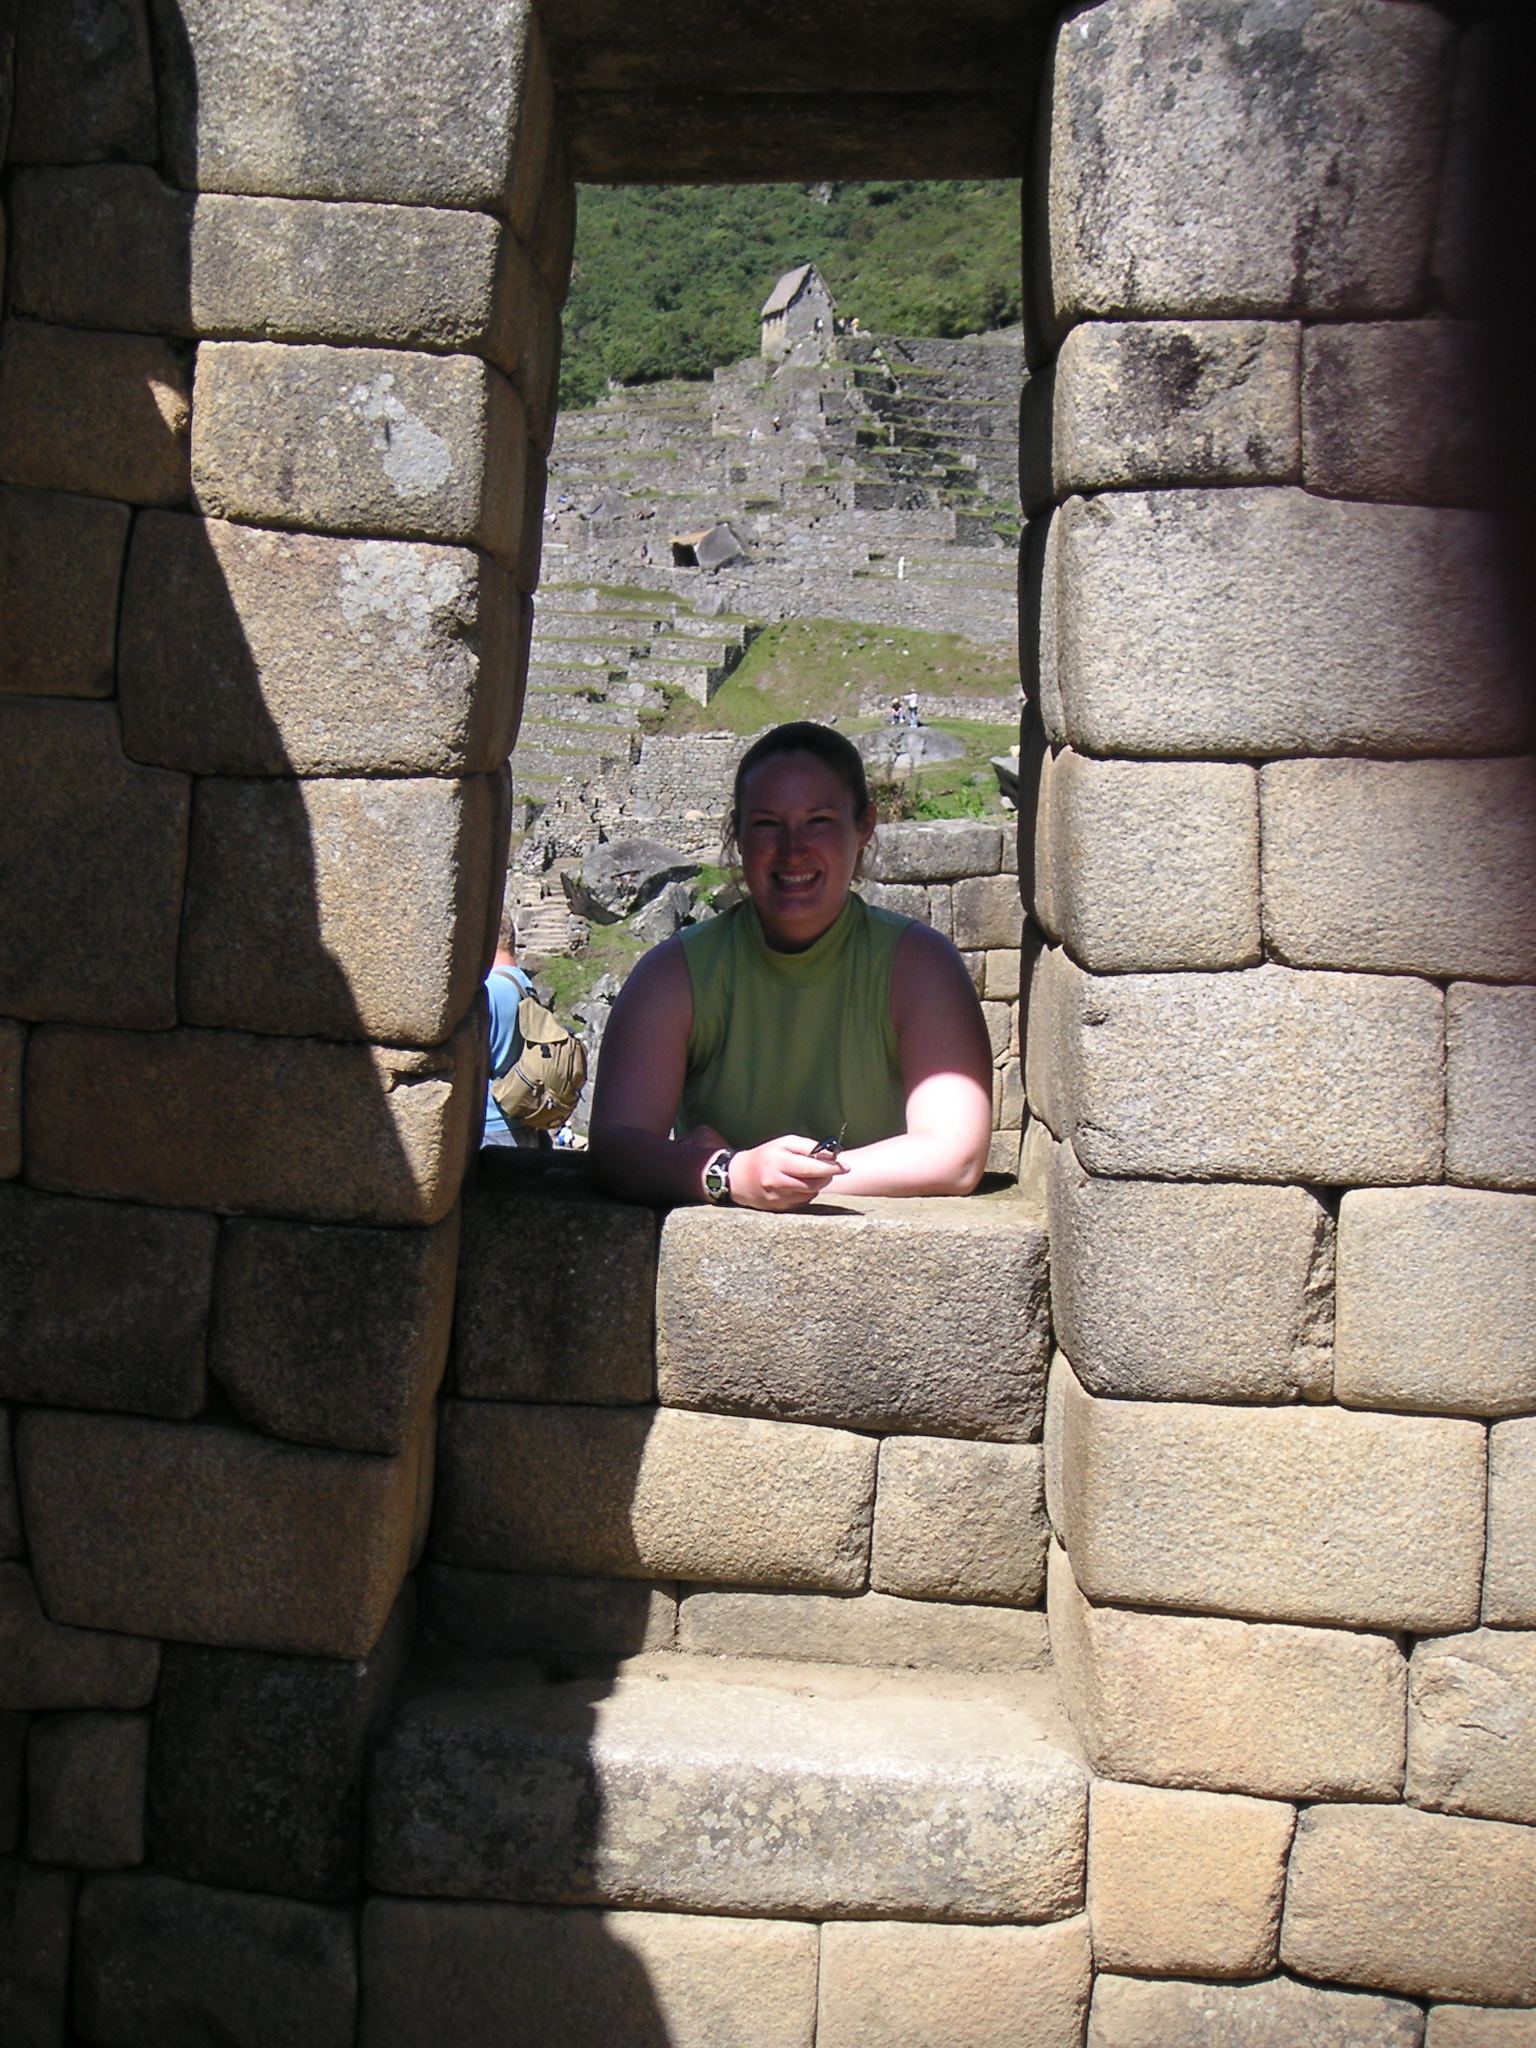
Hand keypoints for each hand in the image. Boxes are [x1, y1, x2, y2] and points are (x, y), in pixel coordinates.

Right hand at [728, 1135, 847, 1211]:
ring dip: (817, 1185)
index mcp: (778, 1162)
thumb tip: (830, 1154)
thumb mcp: (783, 1143)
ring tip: (813, 1175)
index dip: (830, 1168)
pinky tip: (801, 1185)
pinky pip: (802, 1202)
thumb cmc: (765, 1156)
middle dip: (827, 1177)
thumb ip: (806, 1146)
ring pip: (809, 1194)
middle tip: (832, 1170)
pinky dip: (807, 1193)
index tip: (845, 1166)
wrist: (737, 1178)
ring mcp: (777, 1198)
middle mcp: (776, 1182)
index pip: (810, 1168)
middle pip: (812, 1184)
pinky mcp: (777, 1209)